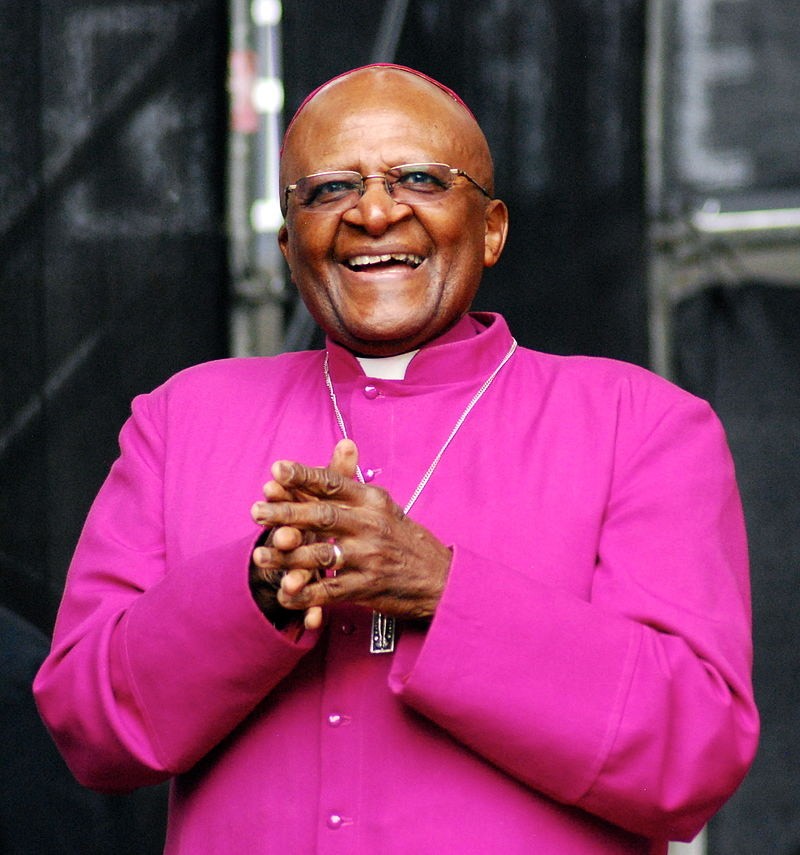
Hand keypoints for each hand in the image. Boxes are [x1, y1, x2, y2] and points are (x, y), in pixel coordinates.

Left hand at [250, 439, 451, 627]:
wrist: (440, 578)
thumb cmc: (404, 539)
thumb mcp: (384, 506)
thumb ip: (354, 483)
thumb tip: (342, 443)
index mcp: (372, 501)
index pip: (334, 484)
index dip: (303, 477)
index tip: (275, 470)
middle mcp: (371, 526)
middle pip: (323, 516)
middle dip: (285, 513)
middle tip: (255, 511)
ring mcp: (370, 558)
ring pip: (321, 554)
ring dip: (287, 557)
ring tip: (259, 556)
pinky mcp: (368, 588)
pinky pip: (330, 591)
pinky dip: (305, 595)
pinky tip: (284, 594)